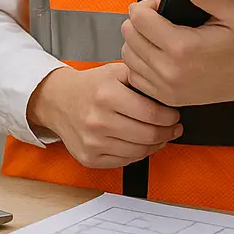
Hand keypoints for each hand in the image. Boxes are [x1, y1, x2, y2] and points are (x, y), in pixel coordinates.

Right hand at [26, 63, 182, 168]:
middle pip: (147, 135)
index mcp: (107, 95)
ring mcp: (93, 142)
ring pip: (139, 151)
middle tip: (174, 127)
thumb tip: (168, 90)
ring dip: (156, 145)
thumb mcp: (114, 71)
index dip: (169, 117)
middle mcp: (98, 120)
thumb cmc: (89, 87)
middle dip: (168, 132)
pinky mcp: (90, 158)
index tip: (175, 115)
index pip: (151, 114)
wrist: (58, 101)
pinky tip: (143, 144)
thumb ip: (140, 77)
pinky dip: (139, 154)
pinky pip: (125, 161)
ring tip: (162, 136)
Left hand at [121, 0, 233, 107]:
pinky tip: (154, 53)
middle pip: (129, 36)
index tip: (159, 5)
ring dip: (136, 41)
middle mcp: (170, 70)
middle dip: (139, 21)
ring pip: (128, 56)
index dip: (145, 5)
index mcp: (183, 47)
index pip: (139, 18)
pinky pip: (135, 76)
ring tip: (154, 35)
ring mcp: (166, 87)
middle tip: (156, 18)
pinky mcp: (166, 98)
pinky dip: (139, 63)